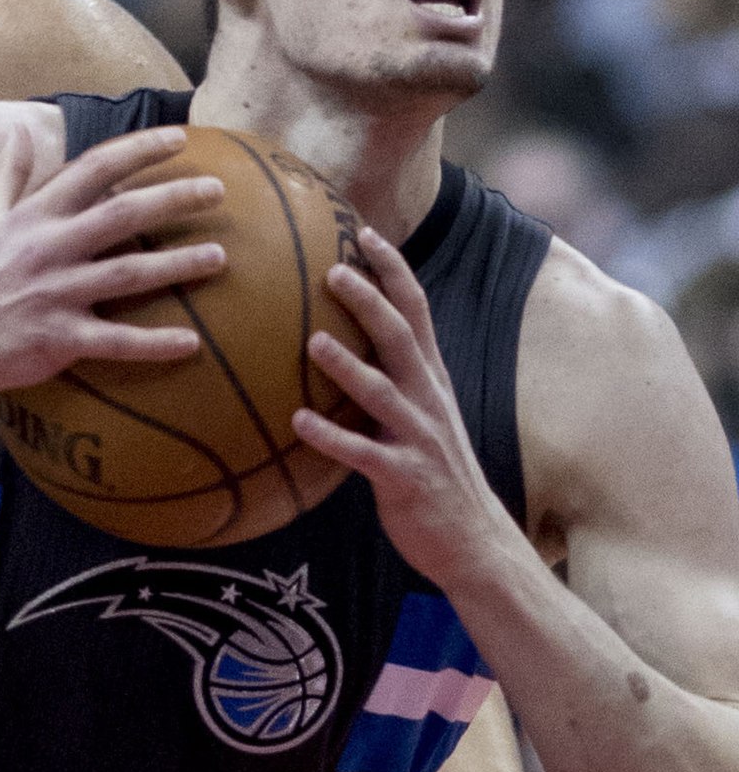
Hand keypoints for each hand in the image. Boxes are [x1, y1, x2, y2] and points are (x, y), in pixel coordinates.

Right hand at [0, 124, 225, 415]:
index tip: (180, 138)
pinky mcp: (59, 339)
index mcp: (33, 215)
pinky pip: (116, 342)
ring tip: (220, 257)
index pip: (93, 169)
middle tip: (219, 190)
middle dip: (174, 198)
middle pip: (123, 214)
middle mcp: (49, 248)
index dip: (138, 150)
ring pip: (129, 274)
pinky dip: (154, 344)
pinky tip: (192, 343)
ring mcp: (56, 294)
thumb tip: (20, 129)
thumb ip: (6, 173)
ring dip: (178, 265)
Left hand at [293, 227, 501, 588]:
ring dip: (348, 366)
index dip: (394, 269)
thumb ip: (390, 377)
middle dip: (371, 301)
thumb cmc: (434, 470)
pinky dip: (331, 437)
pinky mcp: (405, 477)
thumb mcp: (420, 414)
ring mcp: (419, 438)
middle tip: (334, 270)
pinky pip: (364, 454)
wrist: (474, 540)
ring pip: (384, 393)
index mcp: (432, 378)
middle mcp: (429, 399)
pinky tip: (297, 424)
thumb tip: (339, 342)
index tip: (365, 232)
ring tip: (313, 341)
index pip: (417, 309)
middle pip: (402, 338)